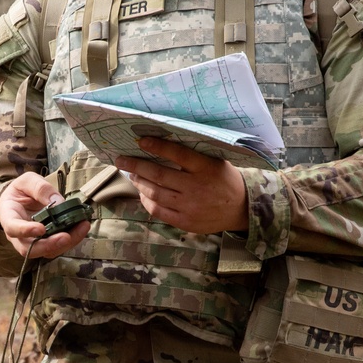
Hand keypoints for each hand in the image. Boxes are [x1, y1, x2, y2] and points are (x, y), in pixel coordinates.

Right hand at [0, 172, 91, 258]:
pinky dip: (71, 240)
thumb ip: (41, 189)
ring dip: (65, 244)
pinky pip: (57, 247)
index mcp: (8, 216)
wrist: (20, 199)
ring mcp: (31, 241)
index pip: (13, 228)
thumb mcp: (28, 181)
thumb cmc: (21, 190)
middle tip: (66, 237)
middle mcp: (17, 235)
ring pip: (45, 252)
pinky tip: (82, 228)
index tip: (41, 229)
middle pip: (28, 248)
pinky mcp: (45, 243)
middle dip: (49, 245)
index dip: (26, 231)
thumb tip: (59, 202)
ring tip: (82, 228)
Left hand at [115, 137, 248, 234]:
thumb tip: (163, 142)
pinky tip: (142, 192)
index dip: (157, 146)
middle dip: (136, 165)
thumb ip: (194, 155)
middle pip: (159, 175)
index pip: (177, 154)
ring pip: (155, 193)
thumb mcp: (216, 162)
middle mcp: (196, 187)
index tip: (140, 141)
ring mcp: (190, 207)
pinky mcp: (185, 222)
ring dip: (139, 182)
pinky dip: (146, 200)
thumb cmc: (224, 180)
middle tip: (121, 159)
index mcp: (206, 168)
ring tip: (132, 174)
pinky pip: (158, 211)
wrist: (241, 209)